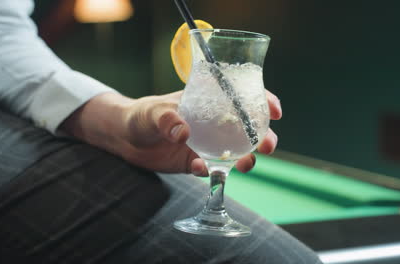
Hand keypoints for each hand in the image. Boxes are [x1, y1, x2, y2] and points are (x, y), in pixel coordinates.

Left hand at [61, 90, 281, 175]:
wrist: (124, 138)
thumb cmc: (141, 115)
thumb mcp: (152, 112)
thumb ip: (166, 119)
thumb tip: (182, 132)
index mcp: (209, 102)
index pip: (243, 97)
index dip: (264, 102)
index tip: (275, 111)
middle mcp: (213, 124)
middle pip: (247, 129)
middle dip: (263, 137)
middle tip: (266, 146)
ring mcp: (206, 144)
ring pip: (235, 153)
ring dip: (245, 159)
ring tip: (245, 165)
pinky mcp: (194, 163)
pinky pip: (209, 169)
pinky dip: (209, 171)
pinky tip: (199, 169)